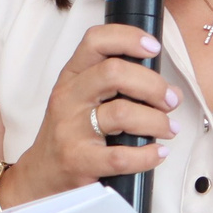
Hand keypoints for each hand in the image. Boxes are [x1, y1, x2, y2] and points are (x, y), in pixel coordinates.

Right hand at [0, 23, 180, 205]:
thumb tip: (171, 90)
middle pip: (114, 73)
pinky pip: (120, 156)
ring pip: (122, 113)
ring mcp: (71, 129)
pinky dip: (147, 155)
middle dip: (153, 84)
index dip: (128, 38)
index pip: (95, 41)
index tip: (153, 48)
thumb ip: (119, 86)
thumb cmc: (71, 133)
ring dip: (157, 120)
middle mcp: (69, 98)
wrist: (42, 174)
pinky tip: (158, 152)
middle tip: (171, 99)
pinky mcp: (78, 161)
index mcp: (72, 76)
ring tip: (169, 128)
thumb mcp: (83, 99)